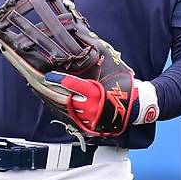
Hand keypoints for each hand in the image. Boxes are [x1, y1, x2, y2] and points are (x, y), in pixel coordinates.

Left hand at [44, 72, 158, 129]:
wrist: (135, 107)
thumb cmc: (123, 87)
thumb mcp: (110, 75)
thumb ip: (94, 69)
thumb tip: (83, 54)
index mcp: (96, 92)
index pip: (72, 85)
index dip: (59, 79)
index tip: (49, 76)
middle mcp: (91, 106)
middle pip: (66, 99)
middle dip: (54, 92)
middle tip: (45, 85)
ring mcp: (91, 118)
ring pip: (69, 109)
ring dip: (59, 102)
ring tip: (50, 94)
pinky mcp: (92, 125)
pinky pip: (75, 118)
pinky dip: (67, 111)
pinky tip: (61, 105)